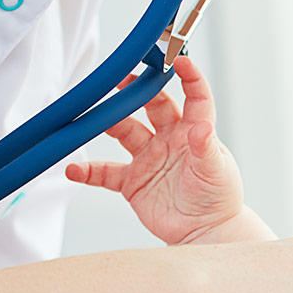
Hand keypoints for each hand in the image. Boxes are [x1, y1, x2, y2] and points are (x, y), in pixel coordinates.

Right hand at [66, 54, 243, 245]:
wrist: (204, 233)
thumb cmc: (219, 199)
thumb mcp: (216, 172)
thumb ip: (206, 149)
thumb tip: (203, 127)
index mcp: (194, 131)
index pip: (194, 97)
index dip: (188, 76)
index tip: (179, 59)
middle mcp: (169, 139)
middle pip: (151, 106)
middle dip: (135, 91)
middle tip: (121, 80)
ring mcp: (149, 158)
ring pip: (124, 132)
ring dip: (107, 124)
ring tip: (89, 119)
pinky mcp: (133, 181)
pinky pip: (105, 172)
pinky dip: (88, 170)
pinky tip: (74, 169)